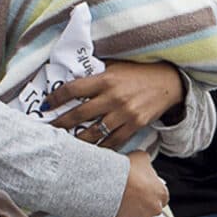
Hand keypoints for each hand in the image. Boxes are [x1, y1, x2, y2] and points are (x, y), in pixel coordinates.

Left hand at [49, 60, 184, 149]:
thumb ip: (97, 72)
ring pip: (94, 133)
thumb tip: (73, 75)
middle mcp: (113, 97)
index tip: (47, 104)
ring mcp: (124, 113)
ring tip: (66, 144)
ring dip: (77, 140)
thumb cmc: (140, 72)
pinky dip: (101, 147)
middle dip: (60, 123)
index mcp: (106, 80)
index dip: (56, 98)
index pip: (73, 89)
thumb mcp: (117, 66)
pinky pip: (113, 141)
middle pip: (79, 114)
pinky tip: (91, 151)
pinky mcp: (135, 125)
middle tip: (49, 129)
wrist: (169, 82)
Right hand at [113, 151, 168, 216]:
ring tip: (123, 201)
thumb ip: (147, 164)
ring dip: (134, 211)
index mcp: (162, 193)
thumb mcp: (142, 158)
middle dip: (144, 203)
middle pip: (152, 208)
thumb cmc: (128, 170)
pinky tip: (116, 206)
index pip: (162, 196)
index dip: (152, 192)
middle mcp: (155, 208)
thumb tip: (145, 164)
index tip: (144, 189)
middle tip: (133, 195)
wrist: (109, 183)